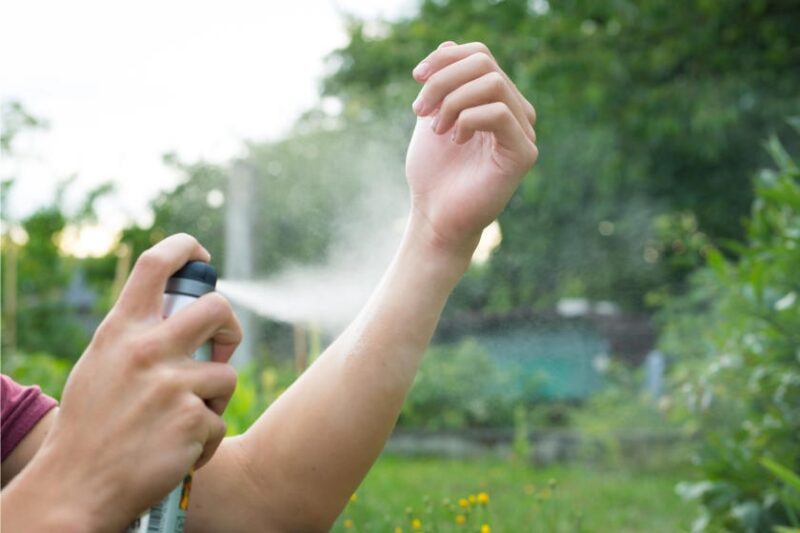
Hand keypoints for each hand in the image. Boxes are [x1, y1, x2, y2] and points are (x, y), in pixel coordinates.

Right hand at [14, 234, 240, 529]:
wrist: (76, 487)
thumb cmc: (91, 426)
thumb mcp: (101, 364)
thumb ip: (137, 337)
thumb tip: (181, 313)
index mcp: (121, 331)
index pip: (156, 264)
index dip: (186, 249)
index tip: (201, 256)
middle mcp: (147, 349)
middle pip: (219, 308)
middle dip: (230, 329)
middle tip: (222, 350)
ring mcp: (172, 383)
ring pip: (227, 373)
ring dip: (215, 398)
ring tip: (184, 419)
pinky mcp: (192, 419)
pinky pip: (220, 420)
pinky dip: (205, 439)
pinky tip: (178, 450)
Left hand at [406, 41, 537, 257]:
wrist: (435, 216)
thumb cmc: (434, 173)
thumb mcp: (431, 116)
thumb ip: (442, 84)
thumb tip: (450, 44)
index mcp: (496, 101)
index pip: (480, 55)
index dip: (445, 58)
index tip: (416, 77)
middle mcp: (516, 112)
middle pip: (484, 63)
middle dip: (443, 81)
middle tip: (419, 110)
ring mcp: (524, 132)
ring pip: (492, 83)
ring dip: (452, 101)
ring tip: (435, 128)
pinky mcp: (523, 153)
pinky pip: (497, 113)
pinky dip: (466, 119)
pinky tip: (454, 140)